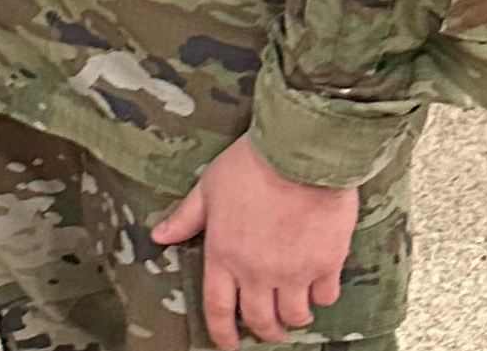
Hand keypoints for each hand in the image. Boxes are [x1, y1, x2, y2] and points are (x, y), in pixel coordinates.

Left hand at [152, 134, 357, 348]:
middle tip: (268, 331)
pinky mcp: (326, 263)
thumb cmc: (251, 165)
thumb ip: (186, 217)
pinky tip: (318, 287)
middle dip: (264, 331)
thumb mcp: (209, 188)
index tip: (228, 343)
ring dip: (293, 318)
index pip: (218, 307)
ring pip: (295, 315)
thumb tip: (159, 236)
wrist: (299, 154)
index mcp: (224, 254)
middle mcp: (257, 271)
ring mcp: (294, 271)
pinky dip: (321, 296)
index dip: (222, 332)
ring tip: (294, 312)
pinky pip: (325, 296)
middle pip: (260, 319)